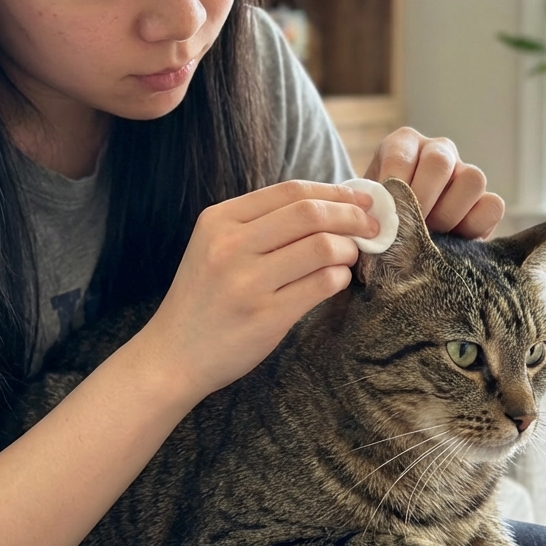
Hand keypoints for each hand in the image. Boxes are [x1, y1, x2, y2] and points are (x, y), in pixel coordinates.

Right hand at [143, 181, 378, 400]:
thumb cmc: (205, 297)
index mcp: (219, 220)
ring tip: (351, 256)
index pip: (290, 191)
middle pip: (310, 213)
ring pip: (321, 246)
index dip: (334, 191)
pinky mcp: (265, 316)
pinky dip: (340, 277)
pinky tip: (338, 279)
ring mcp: (247, 282)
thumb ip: (260, 223)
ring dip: (348, 248)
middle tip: (372, 226)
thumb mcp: (215, 245)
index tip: (359, 199)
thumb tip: (329, 203)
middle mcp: (230, 246)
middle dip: (351, 216)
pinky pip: (321, 284)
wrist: (173, 355)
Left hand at [365, 127, 504, 237]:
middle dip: (423, 200)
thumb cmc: (378, 219)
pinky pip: (493, 205)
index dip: (395, 187)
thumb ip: (371, 207)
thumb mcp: (368, 207)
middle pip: (440, 162)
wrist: (399, 239)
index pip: (401, 155)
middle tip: (409, 227)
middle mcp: (438, 151)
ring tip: (429, 235)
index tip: (387, 213)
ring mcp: (465, 173)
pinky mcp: (486, 201)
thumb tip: (379, 220)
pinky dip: (474, 225)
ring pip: (472, 179)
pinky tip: (452, 239)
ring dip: (448, 213)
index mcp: (404, 144)